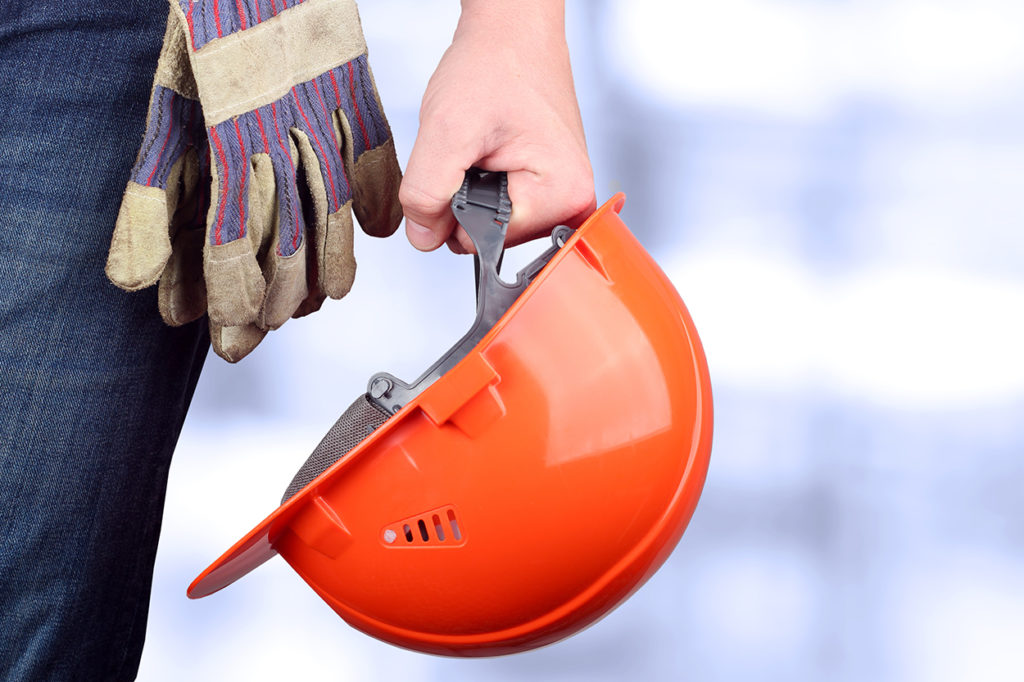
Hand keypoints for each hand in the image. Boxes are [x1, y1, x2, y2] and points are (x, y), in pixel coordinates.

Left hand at [400, 0, 595, 252]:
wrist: (511, 31)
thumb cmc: (496, 65)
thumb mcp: (447, 130)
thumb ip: (427, 192)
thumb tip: (422, 236)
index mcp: (562, 194)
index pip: (484, 242)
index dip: (454, 211)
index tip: (464, 166)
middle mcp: (573, 199)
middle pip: (491, 236)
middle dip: (465, 198)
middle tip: (474, 150)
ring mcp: (563, 193)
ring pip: (492, 221)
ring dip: (472, 188)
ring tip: (484, 145)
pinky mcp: (548, 185)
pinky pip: (500, 205)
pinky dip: (483, 181)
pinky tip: (490, 150)